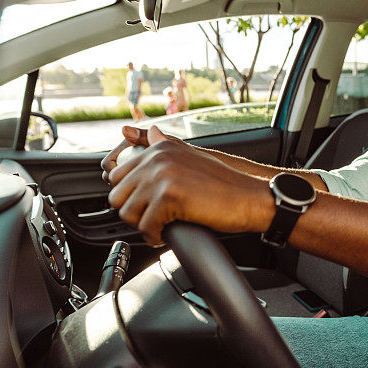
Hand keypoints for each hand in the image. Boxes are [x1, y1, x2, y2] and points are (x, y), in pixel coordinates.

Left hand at [107, 126, 271, 245]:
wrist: (250, 198)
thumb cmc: (225, 183)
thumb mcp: (192, 156)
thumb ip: (166, 145)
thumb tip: (150, 131)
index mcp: (160, 149)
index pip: (118, 176)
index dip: (129, 197)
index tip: (145, 206)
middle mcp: (157, 158)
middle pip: (117, 195)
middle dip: (133, 212)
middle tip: (153, 219)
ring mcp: (163, 176)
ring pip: (126, 212)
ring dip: (142, 225)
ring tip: (160, 226)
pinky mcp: (169, 196)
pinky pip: (145, 226)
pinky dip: (153, 236)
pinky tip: (166, 234)